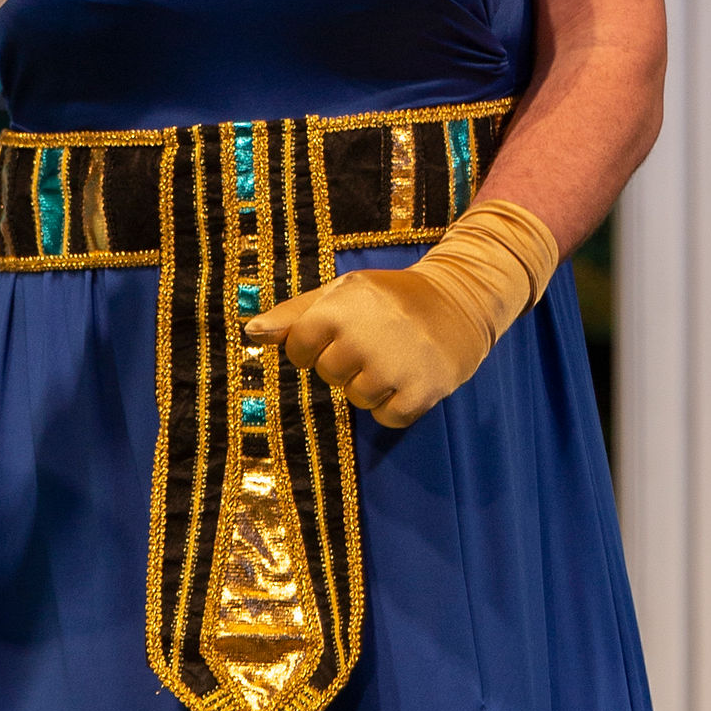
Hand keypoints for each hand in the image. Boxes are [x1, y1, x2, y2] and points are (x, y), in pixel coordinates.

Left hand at [246, 199, 556, 430]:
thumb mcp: (342, 293)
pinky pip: (387, 417)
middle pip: (328, 374)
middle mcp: (366, 336)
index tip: (336, 334)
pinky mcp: (423, 392)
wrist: (461, 301)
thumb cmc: (390, 298)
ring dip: (371, 385)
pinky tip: (408, 378)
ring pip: (357, 399)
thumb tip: (250, 332)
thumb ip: (294, 314)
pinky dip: (395, 405)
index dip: (312, 345)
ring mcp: (396, 366)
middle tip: (373, 343)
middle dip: (344, 364)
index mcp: (342, 308)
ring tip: (393, 359)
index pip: (298, 347)